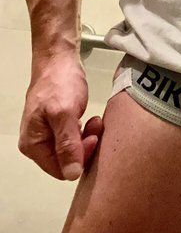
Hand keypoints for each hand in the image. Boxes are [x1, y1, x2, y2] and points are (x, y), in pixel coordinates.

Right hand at [18, 51, 103, 179]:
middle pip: (67, 161)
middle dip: (85, 147)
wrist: (59, 59)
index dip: (80, 159)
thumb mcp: (64, 113)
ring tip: (94, 121)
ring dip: (87, 138)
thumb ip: (67, 144)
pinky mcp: (59, 124)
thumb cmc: (59, 82)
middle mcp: (38, 142)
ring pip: (73, 149)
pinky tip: (90, 119)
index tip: (93, 139)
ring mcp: (48, 133)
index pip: (60, 170)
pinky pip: (75, 137)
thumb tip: (71, 173)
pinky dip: (85, 130)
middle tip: (96, 128)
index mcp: (34, 145)